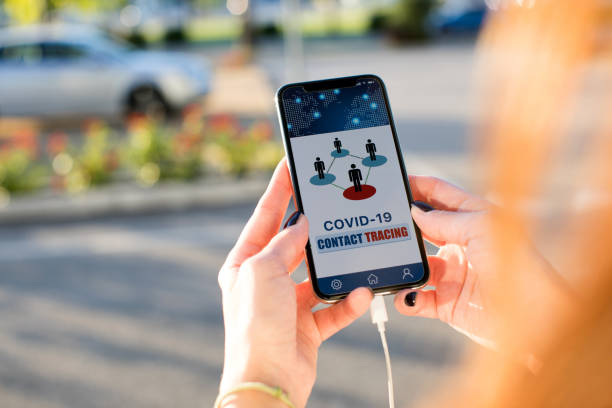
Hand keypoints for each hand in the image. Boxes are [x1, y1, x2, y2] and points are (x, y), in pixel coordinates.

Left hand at [218, 159, 372, 407]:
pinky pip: (333, 307)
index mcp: (245, 263)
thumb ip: (285, 244)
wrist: (267, 381)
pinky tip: (361, 293)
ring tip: (353, 249)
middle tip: (332, 198)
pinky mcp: (307, 325)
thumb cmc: (254, 325)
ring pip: (318, 274)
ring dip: (336, 266)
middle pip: (294, 242)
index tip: (291, 163)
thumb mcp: (263, 271)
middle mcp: (265, 281)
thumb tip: (302, 223)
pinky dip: (348, 301)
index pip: (265, 216)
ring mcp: (287, 303)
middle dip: (313, 223)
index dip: (279, 188)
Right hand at [395, 176, 569, 349]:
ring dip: (400, 264)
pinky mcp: (445, 302)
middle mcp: (459, 243)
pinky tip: (406, 295)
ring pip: (414, 263)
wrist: (532, 317)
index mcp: (472, 219)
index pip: (438, 194)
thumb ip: (445, 220)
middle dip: (401, 224)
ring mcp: (451, 273)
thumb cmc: (517, 264)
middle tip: (377, 220)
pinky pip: (416, 298)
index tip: (392, 181)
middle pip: (421, 228)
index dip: (416, 185)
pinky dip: (406, 298)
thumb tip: (415, 211)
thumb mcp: (481, 228)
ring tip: (388, 261)